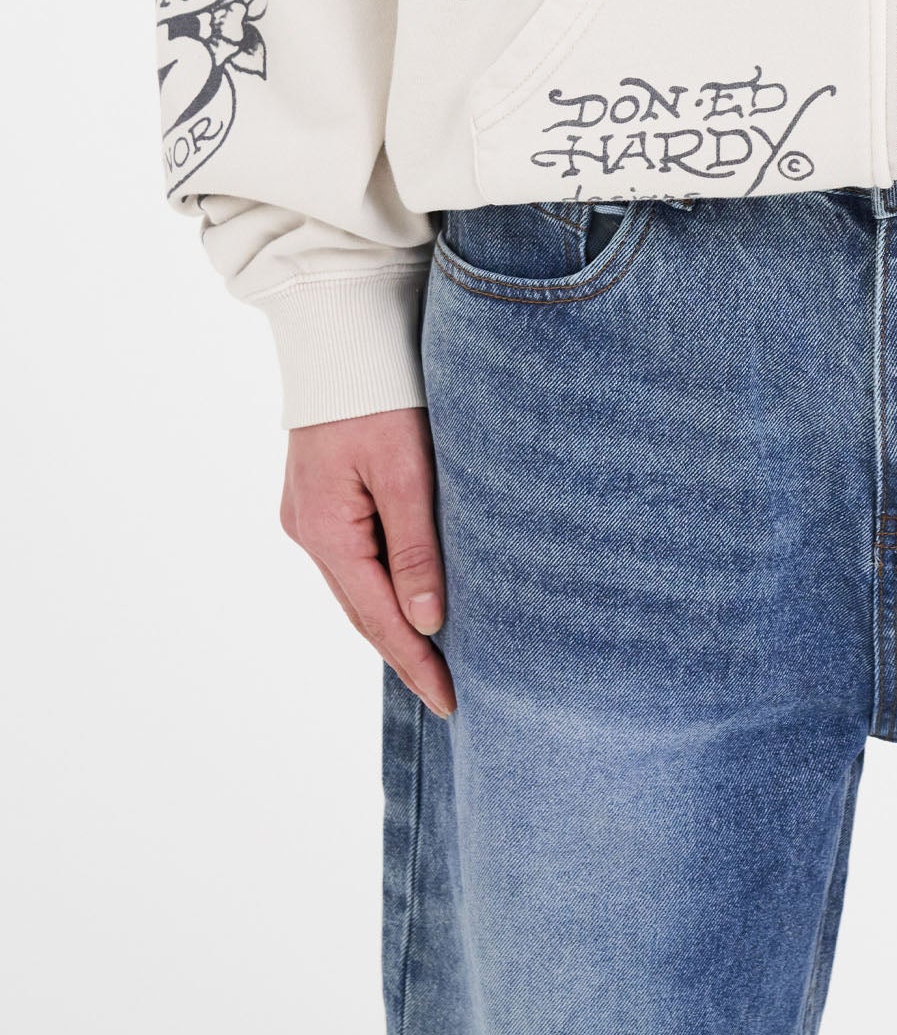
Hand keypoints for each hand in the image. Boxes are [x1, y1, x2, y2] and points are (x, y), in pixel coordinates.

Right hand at [280, 408, 455, 717]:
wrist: (341, 335)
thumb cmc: (380, 393)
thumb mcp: (406, 470)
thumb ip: (417, 548)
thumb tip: (428, 623)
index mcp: (326, 531)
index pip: (378, 618)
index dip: (416, 662)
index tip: (451, 699)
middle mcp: (308, 530)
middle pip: (361, 611)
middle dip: (405, 653)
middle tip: (449, 693)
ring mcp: (308, 515)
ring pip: (355, 587)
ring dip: (391, 622)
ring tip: (435, 659)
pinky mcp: (318, 498)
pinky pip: (352, 559)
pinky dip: (380, 586)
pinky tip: (406, 599)